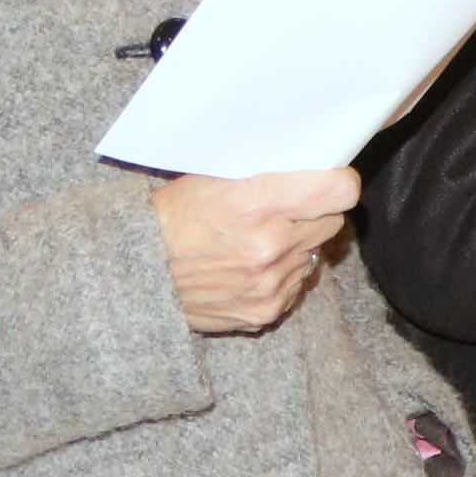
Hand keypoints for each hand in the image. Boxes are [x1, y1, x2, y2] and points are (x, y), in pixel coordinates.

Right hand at [153, 167, 354, 334]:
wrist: (136, 273)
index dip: (339, 183)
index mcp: (256, 204)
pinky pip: (297, 284)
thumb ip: (268, 174)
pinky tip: (249, 268)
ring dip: (295, 246)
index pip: (338, 191)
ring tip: (256, 241)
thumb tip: (316, 166)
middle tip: (284, 211)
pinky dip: (281, 275)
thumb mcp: (211, 178)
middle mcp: (269, 245)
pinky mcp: (267, 310)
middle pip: (332, 222)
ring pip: (314, 254)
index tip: (332, 180)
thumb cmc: (173, 217)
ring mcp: (270, 282)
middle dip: (314, 214)